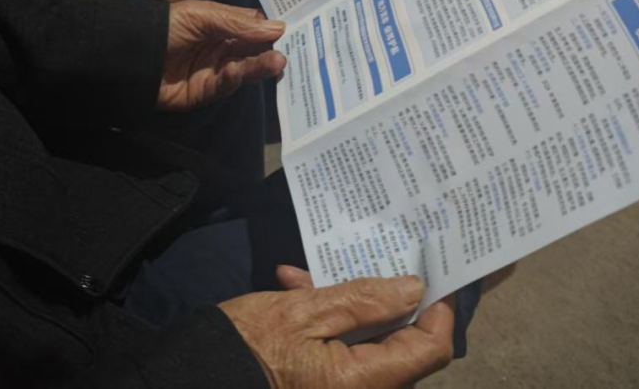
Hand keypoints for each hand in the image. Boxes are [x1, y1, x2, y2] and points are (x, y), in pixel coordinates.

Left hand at [158, 0, 285, 110]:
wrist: (130, 52)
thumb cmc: (165, 25)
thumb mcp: (202, 15)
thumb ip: (237, 22)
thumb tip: (278, 27)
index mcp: (221, 25)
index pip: (253, 27)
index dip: (271, 28)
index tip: (296, 28)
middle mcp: (220, 48)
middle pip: (252, 50)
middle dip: (270, 50)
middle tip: (289, 49)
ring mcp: (213, 71)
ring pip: (244, 69)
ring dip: (260, 66)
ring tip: (277, 62)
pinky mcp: (203, 92)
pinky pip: (223, 86)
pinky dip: (233, 79)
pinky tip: (237, 70)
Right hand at [220, 273, 454, 388]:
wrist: (200, 374)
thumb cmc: (248, 345)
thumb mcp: (303, 311)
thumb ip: (363, 300)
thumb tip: (415, 289)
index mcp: (362, 383)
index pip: (430, 349)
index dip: (438, 309)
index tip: (429, 272)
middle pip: (403, 345)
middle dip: (382, 299)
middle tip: (361, 261)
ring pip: (371, 343)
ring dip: (348, 306)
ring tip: (303, 275)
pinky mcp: (327, 386)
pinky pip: (347, 353)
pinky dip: (330, 323)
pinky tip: (293, 288)